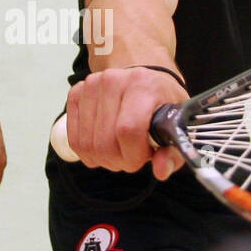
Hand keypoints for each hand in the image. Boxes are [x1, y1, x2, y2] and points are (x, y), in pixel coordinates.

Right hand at [65, 66, 189, 179]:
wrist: (143, 80)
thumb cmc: (161, 104)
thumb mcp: (177, 127)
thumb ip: (173, 152)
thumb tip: (161, 170)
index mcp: (143, 86)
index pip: (128, 130)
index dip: (133, 155)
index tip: (143, 159)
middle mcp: (114, 80)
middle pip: (105, 142)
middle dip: (118, 161)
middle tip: (131, 157)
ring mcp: (92, 85)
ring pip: (87, 144)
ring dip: (103, 159)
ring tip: (118, 151)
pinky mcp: (76, 93)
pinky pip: (74, 138)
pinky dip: (87, 153)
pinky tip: (102, 148)